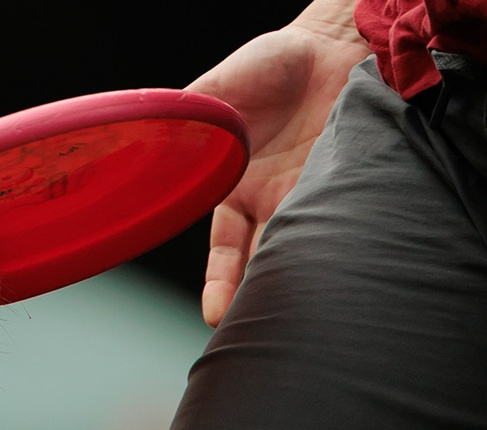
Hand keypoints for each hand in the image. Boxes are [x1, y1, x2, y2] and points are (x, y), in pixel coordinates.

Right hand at [189, 4, 371, 326]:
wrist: (334, 42)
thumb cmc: (272, 62)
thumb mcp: (213, 92)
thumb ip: (181, 126)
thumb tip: (138, 152)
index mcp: (234, 188)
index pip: (226, 250)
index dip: (221, 282)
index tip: (216, 313)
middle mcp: (273, 201)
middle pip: (264, 263)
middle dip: (260, 299)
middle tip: (256, 330)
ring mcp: (312, 196)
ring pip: (300, 253)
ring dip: (295, 283)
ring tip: (290, 313)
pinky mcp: (348, 188)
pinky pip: (336, 229)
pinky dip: (330, 251)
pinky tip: (326, 273)